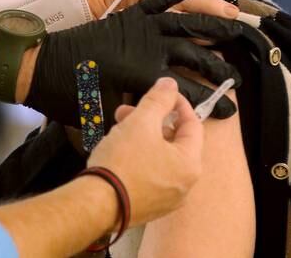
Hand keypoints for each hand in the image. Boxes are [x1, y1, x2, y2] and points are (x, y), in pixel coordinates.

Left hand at [24, 0, 242, 125]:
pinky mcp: (127, 15)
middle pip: (194, 56)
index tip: (228, 112)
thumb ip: (129, 123)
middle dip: (218, 67)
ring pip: (185, 22)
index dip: (210, 104)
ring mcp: (138, 28)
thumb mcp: (100, 118)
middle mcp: (146, 48)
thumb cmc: (66, 96)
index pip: (187, 92)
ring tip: (238, 23)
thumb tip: (153, 132)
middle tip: (237, 78)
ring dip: (213, 23)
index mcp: (143, 76)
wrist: (36, 66)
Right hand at [87, 78, 203, 226]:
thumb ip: (158, 100)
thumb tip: (170, 85)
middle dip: (150, 121)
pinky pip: (149, 175)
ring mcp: (166, 199)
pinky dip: (138, 159)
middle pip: (174, 142)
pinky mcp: (148, 206)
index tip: (162, 93)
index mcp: (190, 164)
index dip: (177, 104)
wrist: (97, 203)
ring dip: (142, 139)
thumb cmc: (122, 163)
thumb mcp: (140, 122)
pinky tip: (118, 153)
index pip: (193, 125)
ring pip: (159, 158)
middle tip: (128, 112)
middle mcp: (184, 185)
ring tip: (117, 131)